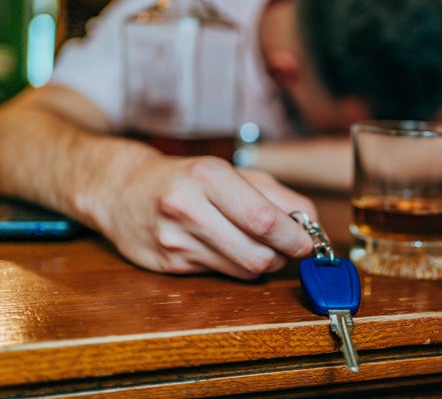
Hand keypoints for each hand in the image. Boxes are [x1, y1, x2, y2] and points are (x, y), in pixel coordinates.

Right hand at [93, 155, 315, 279]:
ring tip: (262, 246)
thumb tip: (312, 222)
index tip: (309, 241)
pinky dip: (237, 266)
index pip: (263, 219)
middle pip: (257, 253)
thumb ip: (276, 195)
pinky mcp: (169, 265)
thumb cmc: (187, 178)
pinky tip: (230, 249)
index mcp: (209, 176)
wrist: (122, 190)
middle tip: (290, 247)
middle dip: (284, 255)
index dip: (294, 236)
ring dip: (264, 263)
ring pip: (243, 270)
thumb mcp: (232, 173)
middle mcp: (188, 208)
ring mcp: (175, 240)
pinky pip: (221, 275)